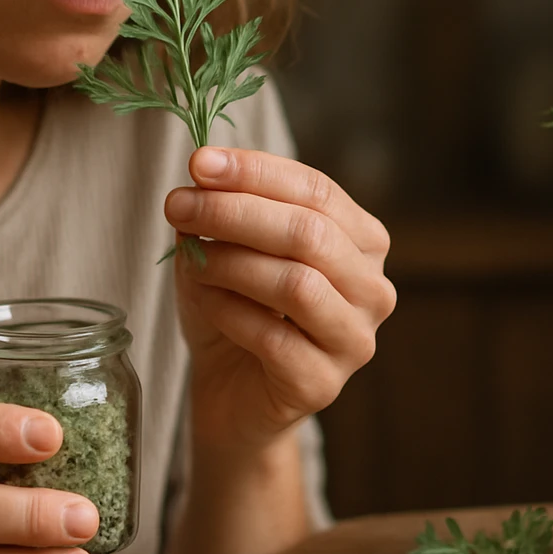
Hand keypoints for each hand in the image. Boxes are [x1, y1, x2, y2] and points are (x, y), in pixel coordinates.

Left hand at [164, 147, 394, 453]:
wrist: (230, 391)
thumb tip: (204, 170)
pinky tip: (205, 301)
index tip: (200, 163)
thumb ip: (225, 206)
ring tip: (191, 258)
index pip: (317, 189)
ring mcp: (354, 340)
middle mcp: (373, 289)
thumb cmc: (236, 307)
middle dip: (236, 212)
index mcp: (363, 241)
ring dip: (231, 262)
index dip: (257, 172)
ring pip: (297, 284)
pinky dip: (229, 310)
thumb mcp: (229, 245)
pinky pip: (273, 336)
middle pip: (310, 233)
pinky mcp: (322, 384)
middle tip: (179, 205)